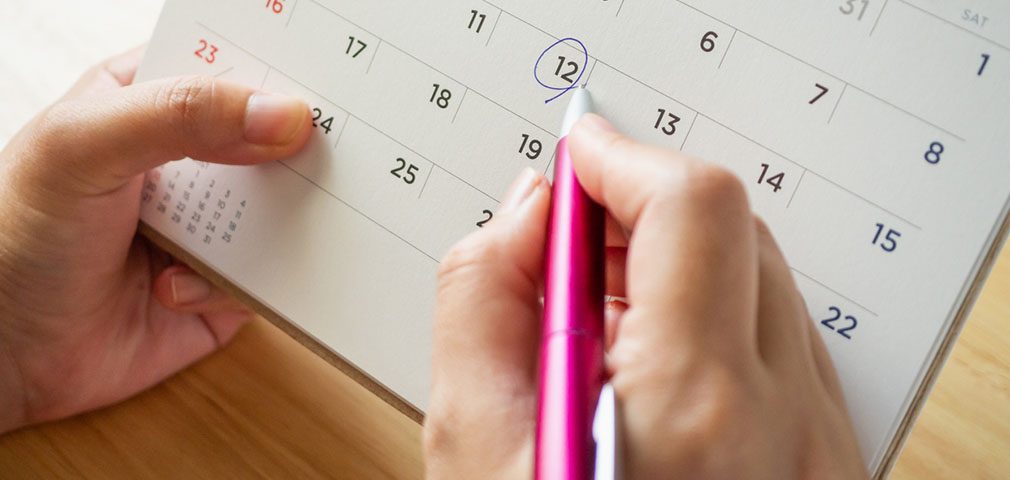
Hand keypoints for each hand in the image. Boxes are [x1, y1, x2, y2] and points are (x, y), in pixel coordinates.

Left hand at [0, 47, 311, 432]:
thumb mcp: (84, 148)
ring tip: (224, 237)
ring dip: (272, 223)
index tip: (317, 81)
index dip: (273, 70)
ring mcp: (207, 225)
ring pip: (284, 209)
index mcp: (148, 103)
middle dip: (295, 149)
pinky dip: (236, 284)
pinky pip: (271, 276)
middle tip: (315, 153)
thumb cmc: (15, 237)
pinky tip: (175, 289)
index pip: (225, 66)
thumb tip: (282, 115)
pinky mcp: (224, 285)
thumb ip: (179, 115)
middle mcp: (185, 162)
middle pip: (271, 138)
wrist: (4, 356)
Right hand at [424, 114, 867, 478]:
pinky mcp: (827, 458)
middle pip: (732, 229)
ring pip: (759, 279)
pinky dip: (709, 320)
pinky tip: (646, 372)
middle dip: (639, 212)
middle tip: (568, 247)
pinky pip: (777, 341)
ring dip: (674, 267)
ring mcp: (820, 441)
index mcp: (692, 410)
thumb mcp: (470, 451)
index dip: (621, 159)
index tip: (575, 160)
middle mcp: (784, 420)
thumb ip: (479, 303)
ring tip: (597, 325)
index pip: (689, 208)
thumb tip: (525, 216)